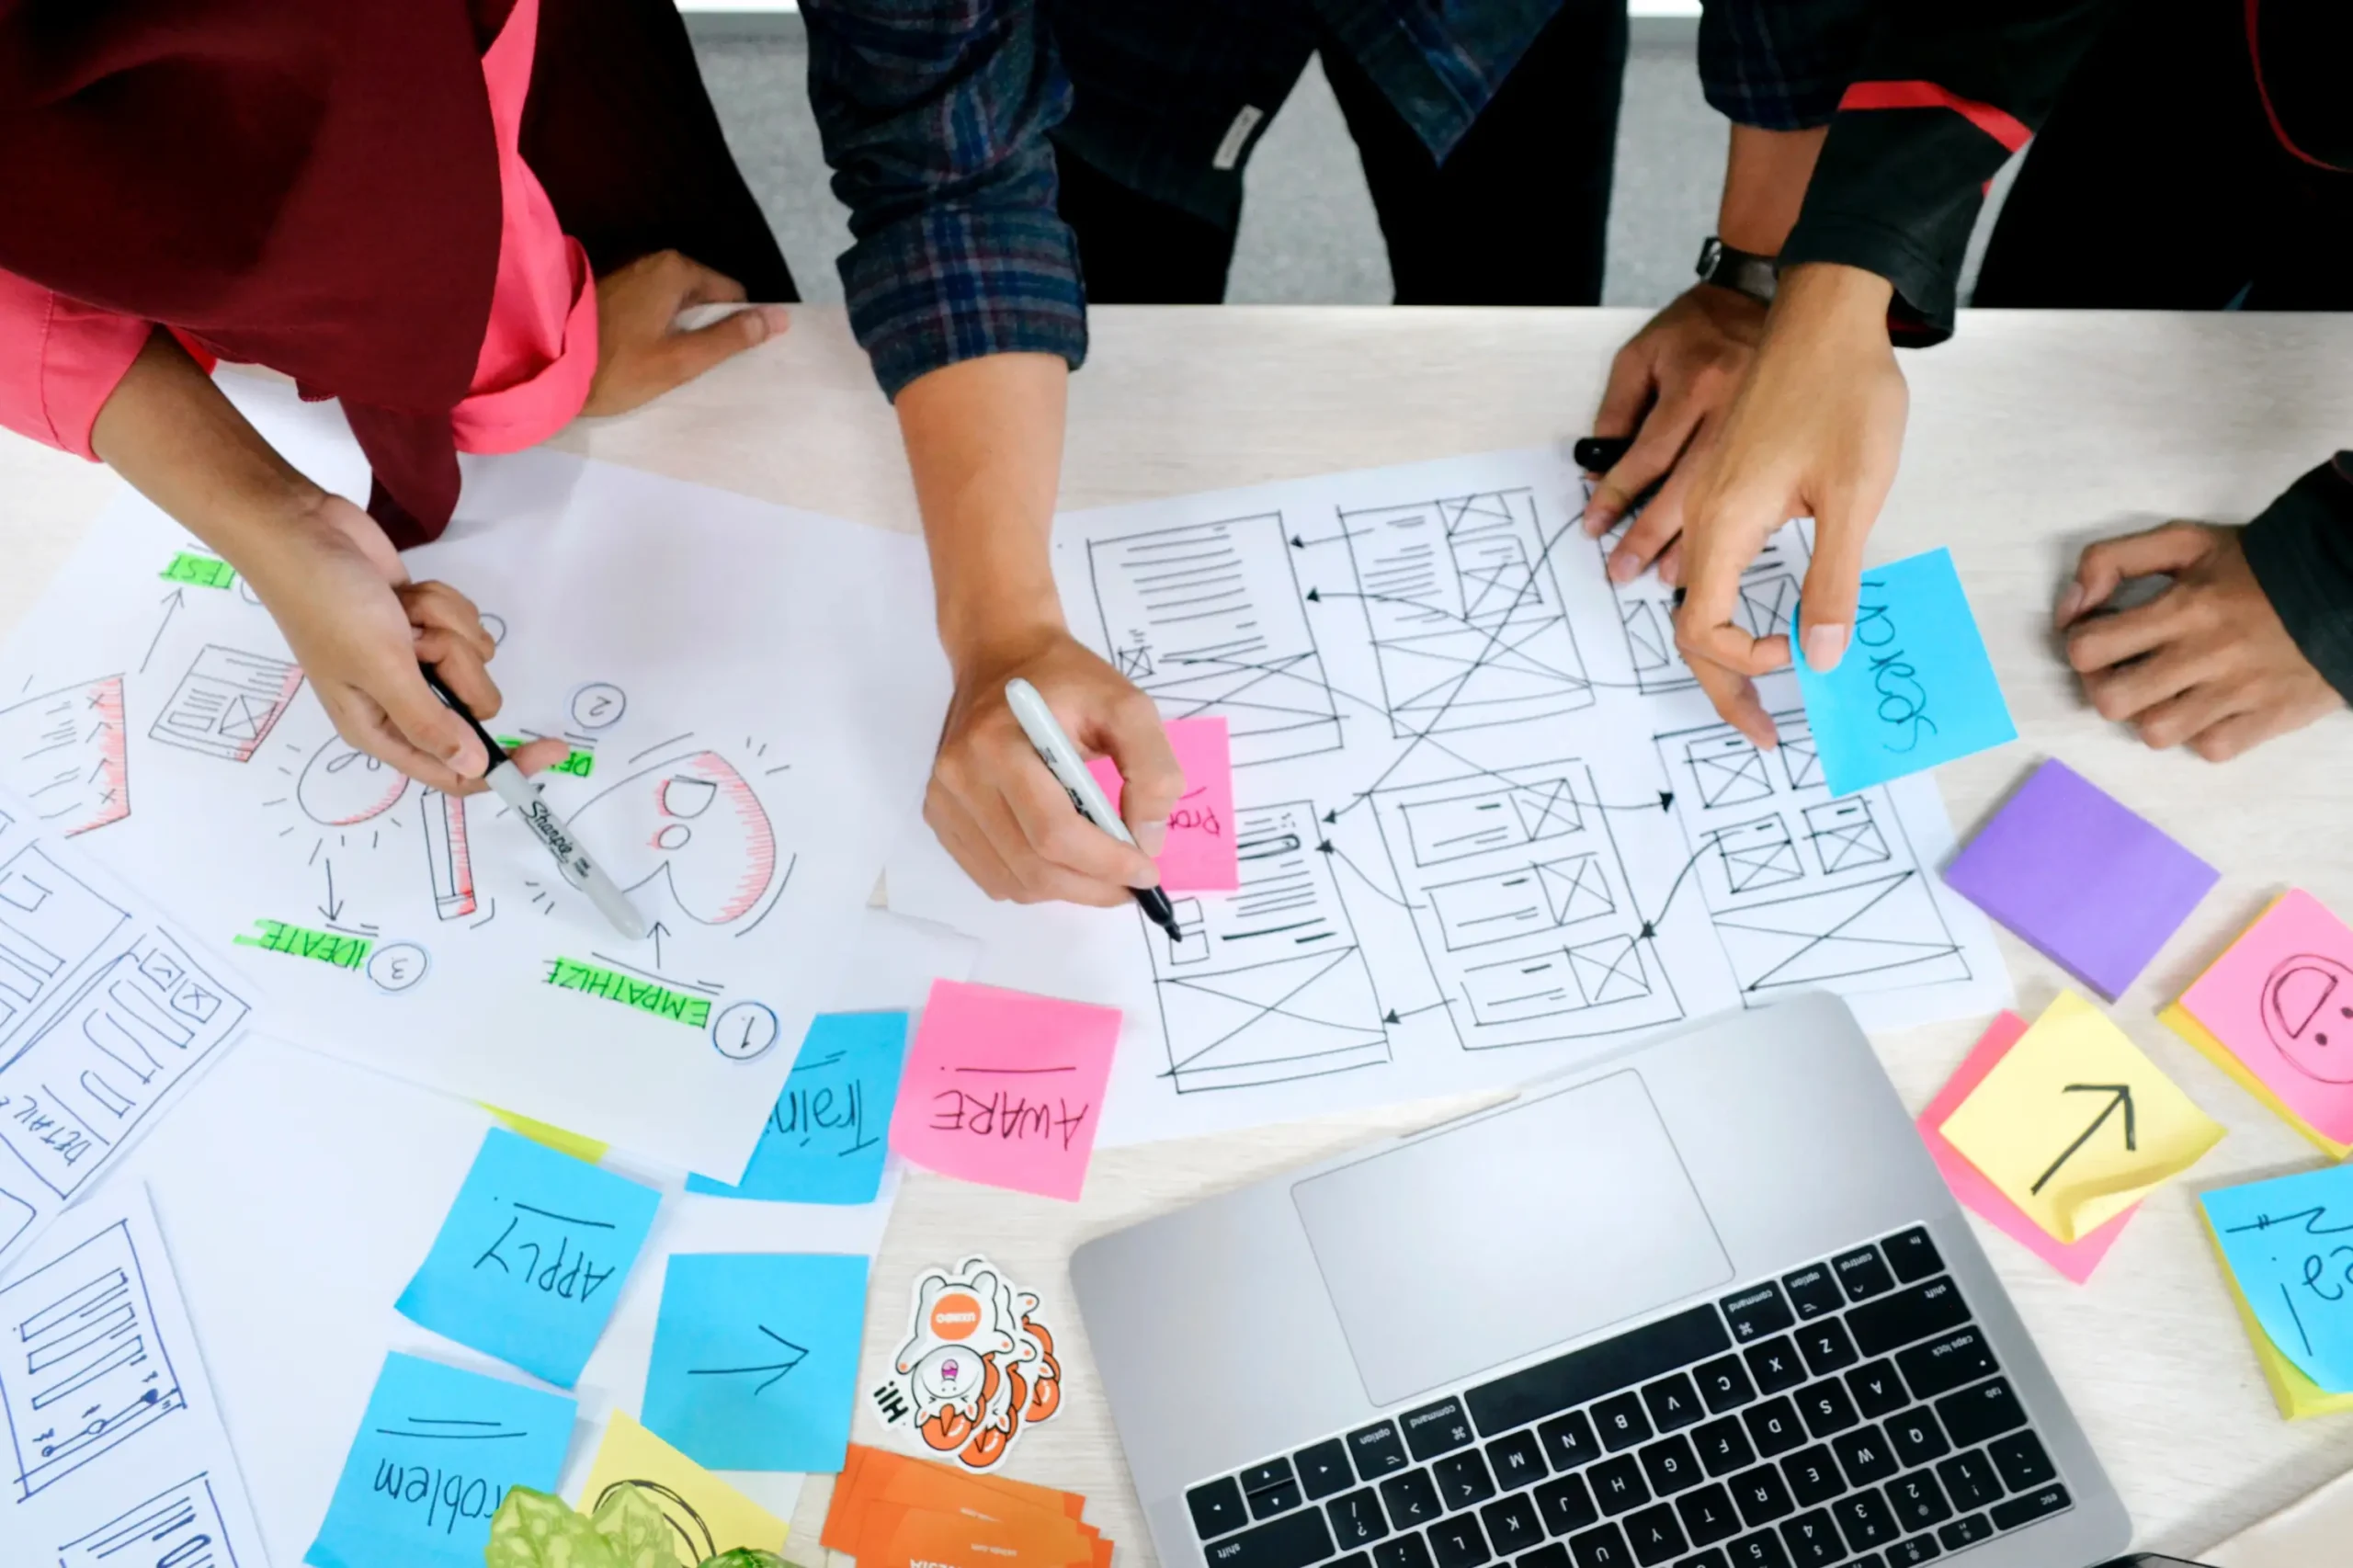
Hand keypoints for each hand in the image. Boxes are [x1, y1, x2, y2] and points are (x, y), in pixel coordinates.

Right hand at [239, 495, 569, 790]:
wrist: (304, 531)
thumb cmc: (328, 603)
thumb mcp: (381, 668)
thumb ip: (429, 721)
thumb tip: (471, 769)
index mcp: (379, 727)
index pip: (453, 771)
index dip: (504, 767)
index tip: (551, 751)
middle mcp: (400, 700)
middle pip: (475, 706)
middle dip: (456, 666)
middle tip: (415, 641)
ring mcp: (415, 660)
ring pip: (474, 658)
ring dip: (444, 626)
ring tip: (399, 612)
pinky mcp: (426, 625)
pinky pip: (466, 624)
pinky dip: (441, 603)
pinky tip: (404, 594)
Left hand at [580, 250, 787, 416]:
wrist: (546, 365)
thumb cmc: (618, 366)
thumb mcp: (682, 360)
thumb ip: (731, 338)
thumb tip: (779, 318)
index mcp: (677, 271)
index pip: (732, 295)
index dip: (734, 328)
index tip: (721, 358)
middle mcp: (655, 262)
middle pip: (704, 297)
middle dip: (706, 328)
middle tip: (693, 366)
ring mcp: (630, 274)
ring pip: (678, 304)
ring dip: (681, 331)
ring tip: (668, 364)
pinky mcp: (612, 290)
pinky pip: (653, 306)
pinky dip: (657, 327)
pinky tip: (644, 355)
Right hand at [925, 624, 1182, 906]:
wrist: (1003, 656)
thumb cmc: (1067, 680)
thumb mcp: (1127, 705)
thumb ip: (1152, 768)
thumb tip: (1147, 840)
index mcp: (998, 743)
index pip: (1053, 830)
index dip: (1105, 862)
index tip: (1147, 870)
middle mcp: (960, 776)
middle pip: (1032, 866)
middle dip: (1093, 886)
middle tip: (1133, 882)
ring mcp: (943, 800)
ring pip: (1013, 882)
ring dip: (1068, 891)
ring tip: (1103, 871)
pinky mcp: (940, 815)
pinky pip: (993, 877)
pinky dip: (1036, 883)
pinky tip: (1063, 861)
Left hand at [1580, 284, 1767, 585]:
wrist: (1775, 297)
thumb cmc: (1699, 327)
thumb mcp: (1642, 353)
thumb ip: (1618, 409)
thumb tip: (1599, 470)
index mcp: (1694, 382)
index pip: (1647, 454)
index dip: (1617, 496)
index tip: (1593, 528)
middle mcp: (1732, 406)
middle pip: (1686, 485)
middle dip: (1650, 534)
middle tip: (1624, 572)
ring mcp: (1768, 424)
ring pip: (1725, 495)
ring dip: (1695, 542)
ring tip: (1669, 577)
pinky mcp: (1790, 436)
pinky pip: (1762, 490)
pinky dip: (1740, 525)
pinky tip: (1725, 552)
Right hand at [1672, 264, 1906, 746]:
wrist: (1829, 312)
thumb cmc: (1844, 391)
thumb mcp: (1854, 495)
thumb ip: (1832, 580)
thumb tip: (1820, 655)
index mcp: (1726, 522)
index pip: (1703, 628)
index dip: (1743, 663)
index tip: (1797, 657)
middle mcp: (1705, 515)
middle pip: (1685, 626)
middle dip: (1720, 686)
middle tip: (1759, 731)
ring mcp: (1711, 498)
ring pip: (1691, 596)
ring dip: (1717, 651)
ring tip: (1752, 687)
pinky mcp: (1727, 483)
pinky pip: (1706, 562)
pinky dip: (1721, 607)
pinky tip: (1754, 619)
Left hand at [2058, 521, 2343, 759]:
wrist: (2345, 587)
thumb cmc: (2256, 566)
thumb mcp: (2184, 542)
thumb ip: (2113, 559)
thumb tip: (2070, 606)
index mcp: (2182, 608)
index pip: (2088, 648)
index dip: (2081, 644)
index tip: (2099, 636)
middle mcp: (2206, 654)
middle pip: (2112, 701)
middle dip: (2105, 686)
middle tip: (2123, 670)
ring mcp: (2239, 692)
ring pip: (2156, 733)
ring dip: (2149, 714)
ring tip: (2165, 691)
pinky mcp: (2268, 718)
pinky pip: (2210, 748)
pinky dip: (2200, 733)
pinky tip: (2207, 707)